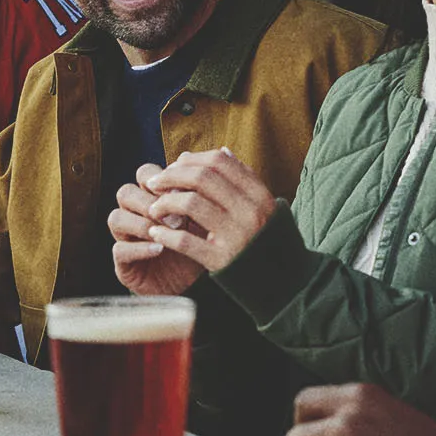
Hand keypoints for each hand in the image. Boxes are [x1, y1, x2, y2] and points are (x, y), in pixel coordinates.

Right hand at [110, 162, 206, 295]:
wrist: (195, 283)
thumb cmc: (198, 245)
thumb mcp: (201, 218)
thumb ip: (194, 195)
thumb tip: (193, 166)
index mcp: (151, 197)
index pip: (145, 174)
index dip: (160, 180)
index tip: (182, 192)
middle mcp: (134, 214)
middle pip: (125, 192)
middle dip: (149, 202)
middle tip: (175, 217)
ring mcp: (125, 237)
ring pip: (116, 218)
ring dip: (141, 223)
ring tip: (165, 233)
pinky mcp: (123, 262)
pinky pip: (119, 249)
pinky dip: (139, 248)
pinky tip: (159, 249)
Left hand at [143, 148, 277, 273]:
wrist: (282, 284)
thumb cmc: (264, 240)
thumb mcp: (262, 206)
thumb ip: (242, 180)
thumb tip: (220, 151)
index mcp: (258, 194)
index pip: (219, 162)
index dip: (191, 160)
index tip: (173, 166)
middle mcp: (250, 211)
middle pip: (201, 178)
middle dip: (171, 176)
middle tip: (154, 183)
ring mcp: (237, 235)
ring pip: (190, 204)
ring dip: (165, 203)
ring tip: (153, 209)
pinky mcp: (223, 260)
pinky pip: (186, 241)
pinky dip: (166, 235)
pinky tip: (156, 234)